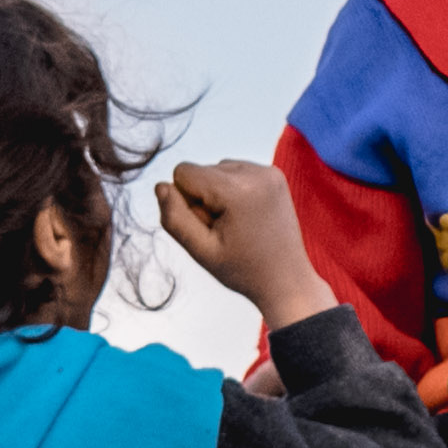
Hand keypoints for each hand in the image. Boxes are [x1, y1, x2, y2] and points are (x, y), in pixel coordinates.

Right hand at [154, 156, 329, 326]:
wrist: (286, 278)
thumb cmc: (243, 269)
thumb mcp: (201, 251)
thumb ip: (174, 218)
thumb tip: (160, 186)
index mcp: (238, 190)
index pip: (183, 172)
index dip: (186, 202)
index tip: (209, 227)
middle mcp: (256, 172)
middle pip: (200, 169)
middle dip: (204, 199)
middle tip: (226, 231)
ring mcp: (268, 171)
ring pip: (216, 169)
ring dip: (218, 195)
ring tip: (238, 224)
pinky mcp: (274, 174)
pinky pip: (235, 171)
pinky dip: (233, 190)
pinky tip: (247, 216)